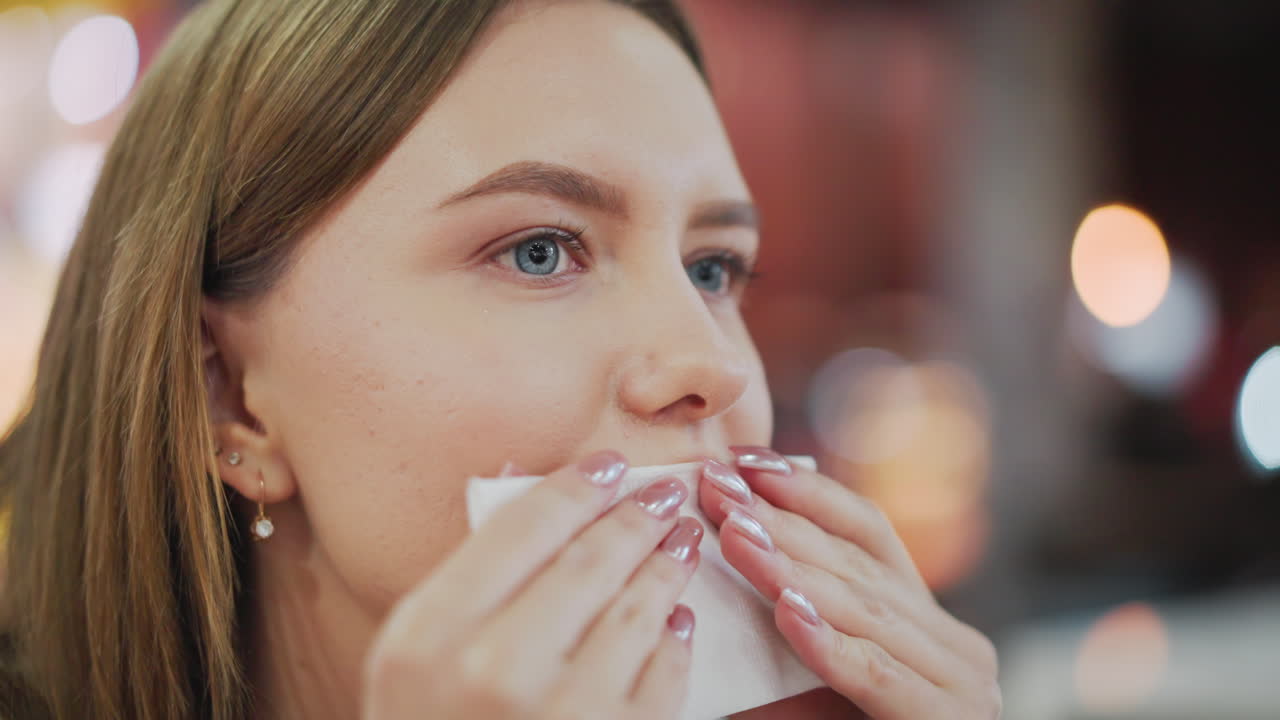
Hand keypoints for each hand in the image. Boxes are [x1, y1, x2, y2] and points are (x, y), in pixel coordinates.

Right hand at [362, 450, 702, 719]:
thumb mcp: (413, 655)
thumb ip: (468, 576)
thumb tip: (524, 478)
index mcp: (429, 635)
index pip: (520, 529)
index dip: (574, 487)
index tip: (609, 465)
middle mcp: (492, 671)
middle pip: (587, 564)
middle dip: (635, 518)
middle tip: (666, 494)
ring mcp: (562, 716)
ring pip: (634, 615)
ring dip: (666, 569)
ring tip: (682, 541)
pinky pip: (659, 680)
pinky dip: (673, 642)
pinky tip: (678, 618)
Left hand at [701, 448, 1000, 719]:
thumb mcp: (812, 676)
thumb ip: (788, 616)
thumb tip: (711, 544)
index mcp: (920, 616)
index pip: (865, 529)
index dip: (804, 488)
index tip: (740, 460)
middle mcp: (952, 639)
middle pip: (857, 562)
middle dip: (781, 520)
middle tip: (716, 487)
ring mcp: (963, 682)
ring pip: (865, 609)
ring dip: (792, 569)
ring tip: (733, 534)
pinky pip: (879, 677)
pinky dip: (831, 644)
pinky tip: (787, 613)